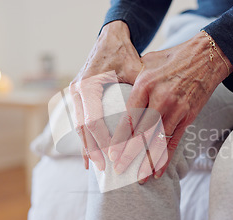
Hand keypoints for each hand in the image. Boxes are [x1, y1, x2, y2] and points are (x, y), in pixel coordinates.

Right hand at [69, 21, 141, 170]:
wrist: (110, 38)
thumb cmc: (125, 53)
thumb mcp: (135, 69)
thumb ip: (142, 88)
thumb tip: (158, 110)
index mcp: (88, 84)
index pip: (93, 120)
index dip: (102, 140)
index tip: (111, 155)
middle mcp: (77, 90)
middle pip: (82, 127)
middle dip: (92, 149)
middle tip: (102, 168)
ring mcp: (74, 93)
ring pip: (78, 126)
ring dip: (87, 147)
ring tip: (95, 166)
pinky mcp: (78, 96)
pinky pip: (78, 121)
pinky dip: (85, 138)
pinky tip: (89, 153)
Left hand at [108, 31, 232, 182]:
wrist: (206, 56)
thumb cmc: (171, 59)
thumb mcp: (147, 64)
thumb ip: (132, 82)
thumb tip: (115, 96)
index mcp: (145, 85)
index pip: (128, 117)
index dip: (119, 138)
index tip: (110, 153)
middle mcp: (160, 99)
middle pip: (142, 133)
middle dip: (130, 154)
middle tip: (119, 171)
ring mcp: (176, 109)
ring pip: (158, 141)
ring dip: (148, 161)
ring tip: (139, 178)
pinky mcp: (188, 116)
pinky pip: (175, 141)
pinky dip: (166, 158)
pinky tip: (158, 171)